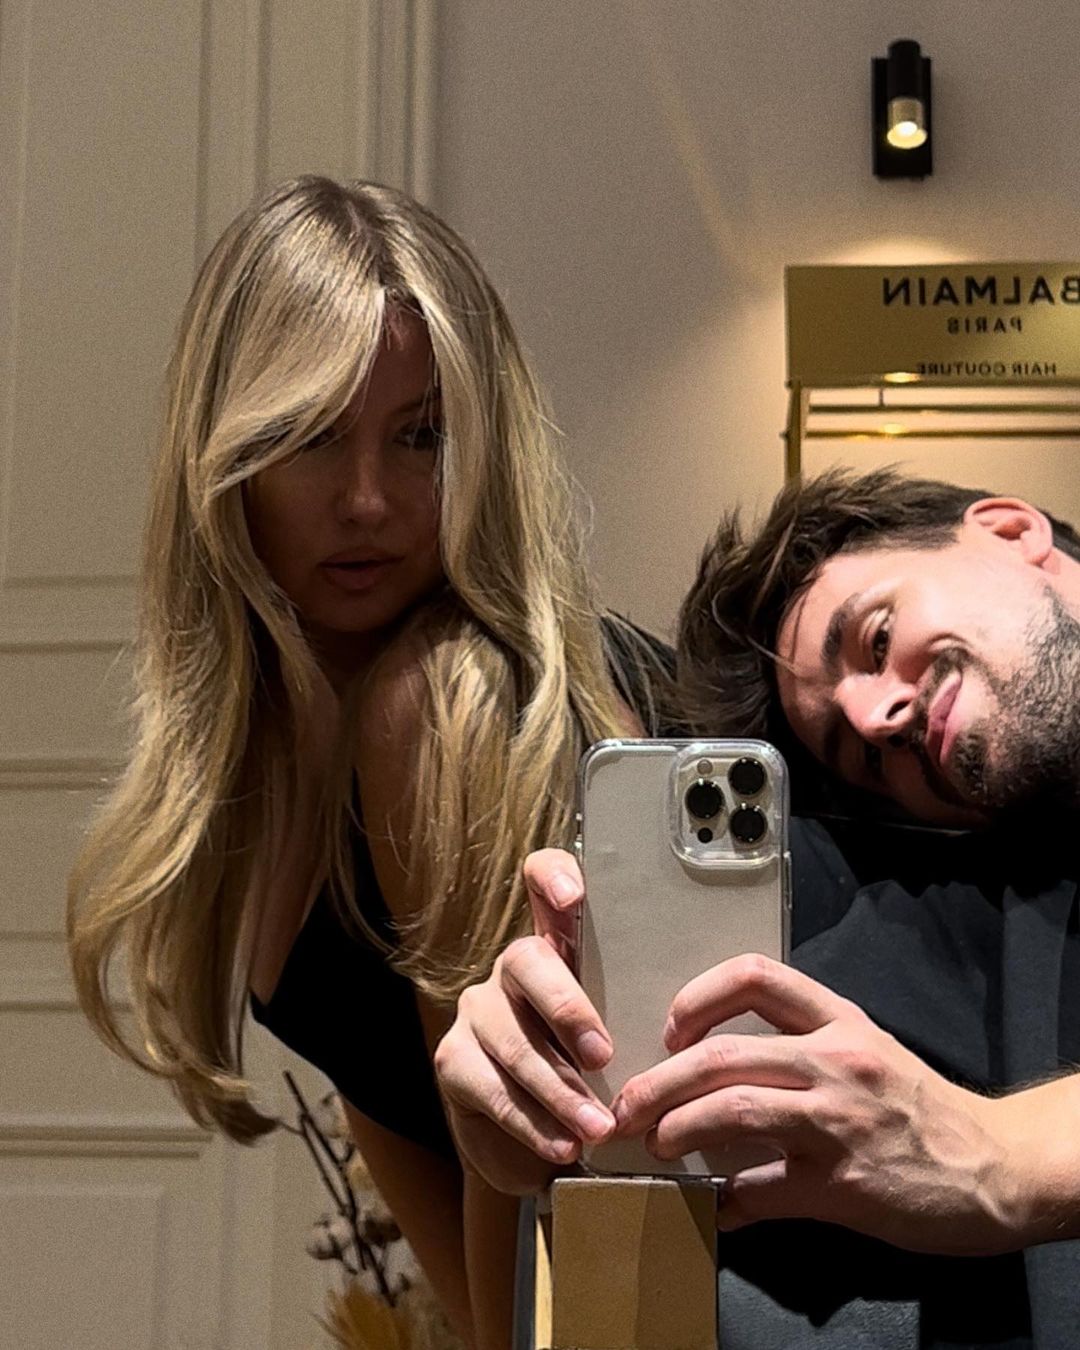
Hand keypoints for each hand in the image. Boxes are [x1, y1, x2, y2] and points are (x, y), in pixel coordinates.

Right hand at [434, 849, 616, 1194]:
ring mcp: (477, 1012)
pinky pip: (493, 1091)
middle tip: (604, 1057)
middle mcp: (512, 968)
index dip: (552, 876)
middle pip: (527, 960)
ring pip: (513, 1041)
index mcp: (558, 947)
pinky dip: (534, 1124)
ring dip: (560, 1090)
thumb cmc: (594, 1078)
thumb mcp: (622, 1036)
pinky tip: (562, 1147)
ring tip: (598, 1128)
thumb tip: (698, 1027)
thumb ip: (640, 1016)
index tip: (574, 895)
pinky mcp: (454, 1061)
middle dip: (568, 1009)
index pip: (543, 881)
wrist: (536, 1144)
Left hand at [612, 954, 1026, 1254]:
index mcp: (839, 1021)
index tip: (671, 1028)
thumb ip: (804, 1046)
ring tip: (655, 1143)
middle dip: (659, 1080)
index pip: (755, 976)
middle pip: (721, 1053)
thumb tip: (721, 1067)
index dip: (698, 997)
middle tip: (628, 1105)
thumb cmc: (921, 1107)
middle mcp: (834, 1061)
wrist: (997, 1167)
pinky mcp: (839, 1186)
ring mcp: (836, 1123)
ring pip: (730, 1111)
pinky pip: (760, 1190)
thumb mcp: (869, 1052)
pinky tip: (714, 1207)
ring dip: (676, 1128)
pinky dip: (726, 1200)